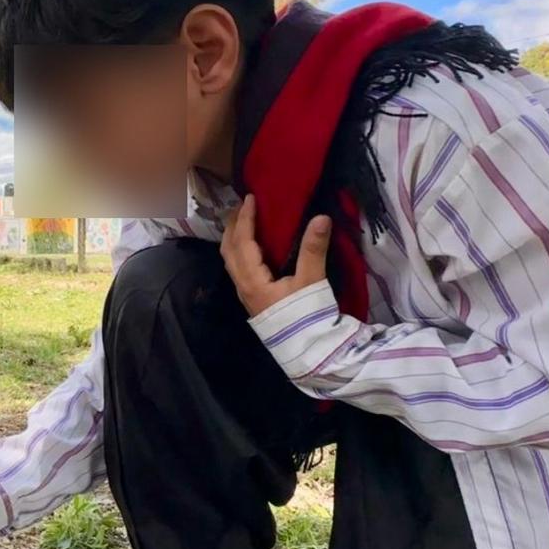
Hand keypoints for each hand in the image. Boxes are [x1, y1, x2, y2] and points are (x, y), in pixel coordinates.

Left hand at [222, 194, 332, 316]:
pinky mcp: (253, 300)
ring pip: (230, 260)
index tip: (250, 198)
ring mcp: (245, 294)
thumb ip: (314, 249)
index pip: (243, 242)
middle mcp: (243, 286)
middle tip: (240, 206)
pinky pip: (237, 269)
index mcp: (253, 280)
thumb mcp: (312, 282)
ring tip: (242, 222)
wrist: (307, 351)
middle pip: (228, 250)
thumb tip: (320, 217)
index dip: (246, 218)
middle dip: (233, 226)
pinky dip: (239, 251)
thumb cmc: (307, 317)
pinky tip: (250, 249)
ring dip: (233, 239)